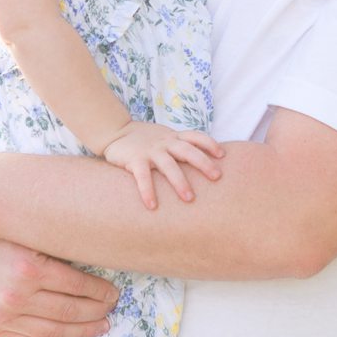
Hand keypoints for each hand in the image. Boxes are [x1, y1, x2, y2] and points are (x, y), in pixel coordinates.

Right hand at [0, 241, 118, 336]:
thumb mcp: (25, 235)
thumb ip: (55, 247)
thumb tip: (100, 252)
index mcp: (29, 266)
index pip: (79, 285)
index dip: (102, 291)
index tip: (114, 292)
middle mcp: (16, 294)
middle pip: (71, 309)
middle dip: (98, 312)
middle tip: (113, 309)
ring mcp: (4, 315)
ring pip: (56, 330)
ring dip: (84, 331)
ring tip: (102, 327)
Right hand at [100, 120, 224, 208]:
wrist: (114, 131)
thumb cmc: (144, 139)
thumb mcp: (164, 137)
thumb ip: (179, 145)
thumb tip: (201, 162)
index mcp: (173, 137)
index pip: (195, 136)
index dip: (209, 144)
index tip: (222, 155)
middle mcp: (164, 142)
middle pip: (187, 151)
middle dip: (203, 163)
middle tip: (217, 177)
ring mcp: (150, 151)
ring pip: (168, 165)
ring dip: (179, 182)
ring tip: (189, 199)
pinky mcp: (134, 160)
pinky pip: (142, 177)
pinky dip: (147, 191)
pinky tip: (152, 206)